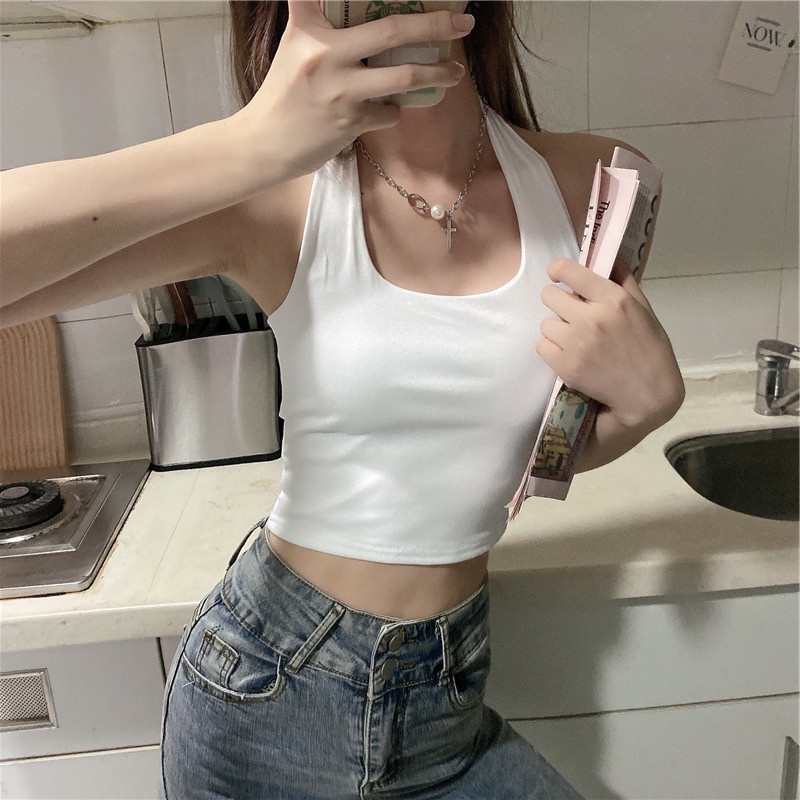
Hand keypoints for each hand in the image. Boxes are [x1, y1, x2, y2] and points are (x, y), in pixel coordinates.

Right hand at [230, 0, 471, 183]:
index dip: (400, 8)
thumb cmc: (283, 95)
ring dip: (435, 75)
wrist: (264, 145)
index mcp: (312, 32)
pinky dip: (394, 111)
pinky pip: (388, 113)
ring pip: (402, 78)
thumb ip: (314, 18)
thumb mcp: (294, 47)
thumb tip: (344, 12)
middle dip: (434, 25)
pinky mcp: (350, 123)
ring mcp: (341, 91)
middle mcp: (327, 56)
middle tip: (463, 23)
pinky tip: (388, 110)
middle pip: (392, 32)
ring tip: (455, 73)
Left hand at [537, 257, 684, 440]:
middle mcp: (592, 318)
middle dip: (558, 302)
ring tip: (576, 339)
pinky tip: (571, 355)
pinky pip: (542, 347)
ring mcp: (576, 344)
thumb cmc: (650, 349)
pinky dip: (553, 350)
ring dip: (557, 329)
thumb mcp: (643, 309)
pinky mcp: (566, 366)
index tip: (557, 275)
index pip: (569, 271)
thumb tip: (606, 255)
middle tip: (571, 314)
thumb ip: (623, 280)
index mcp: (613, 299)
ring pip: (545, 324)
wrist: (649, 394)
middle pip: (548, 296)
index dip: (558, 270)